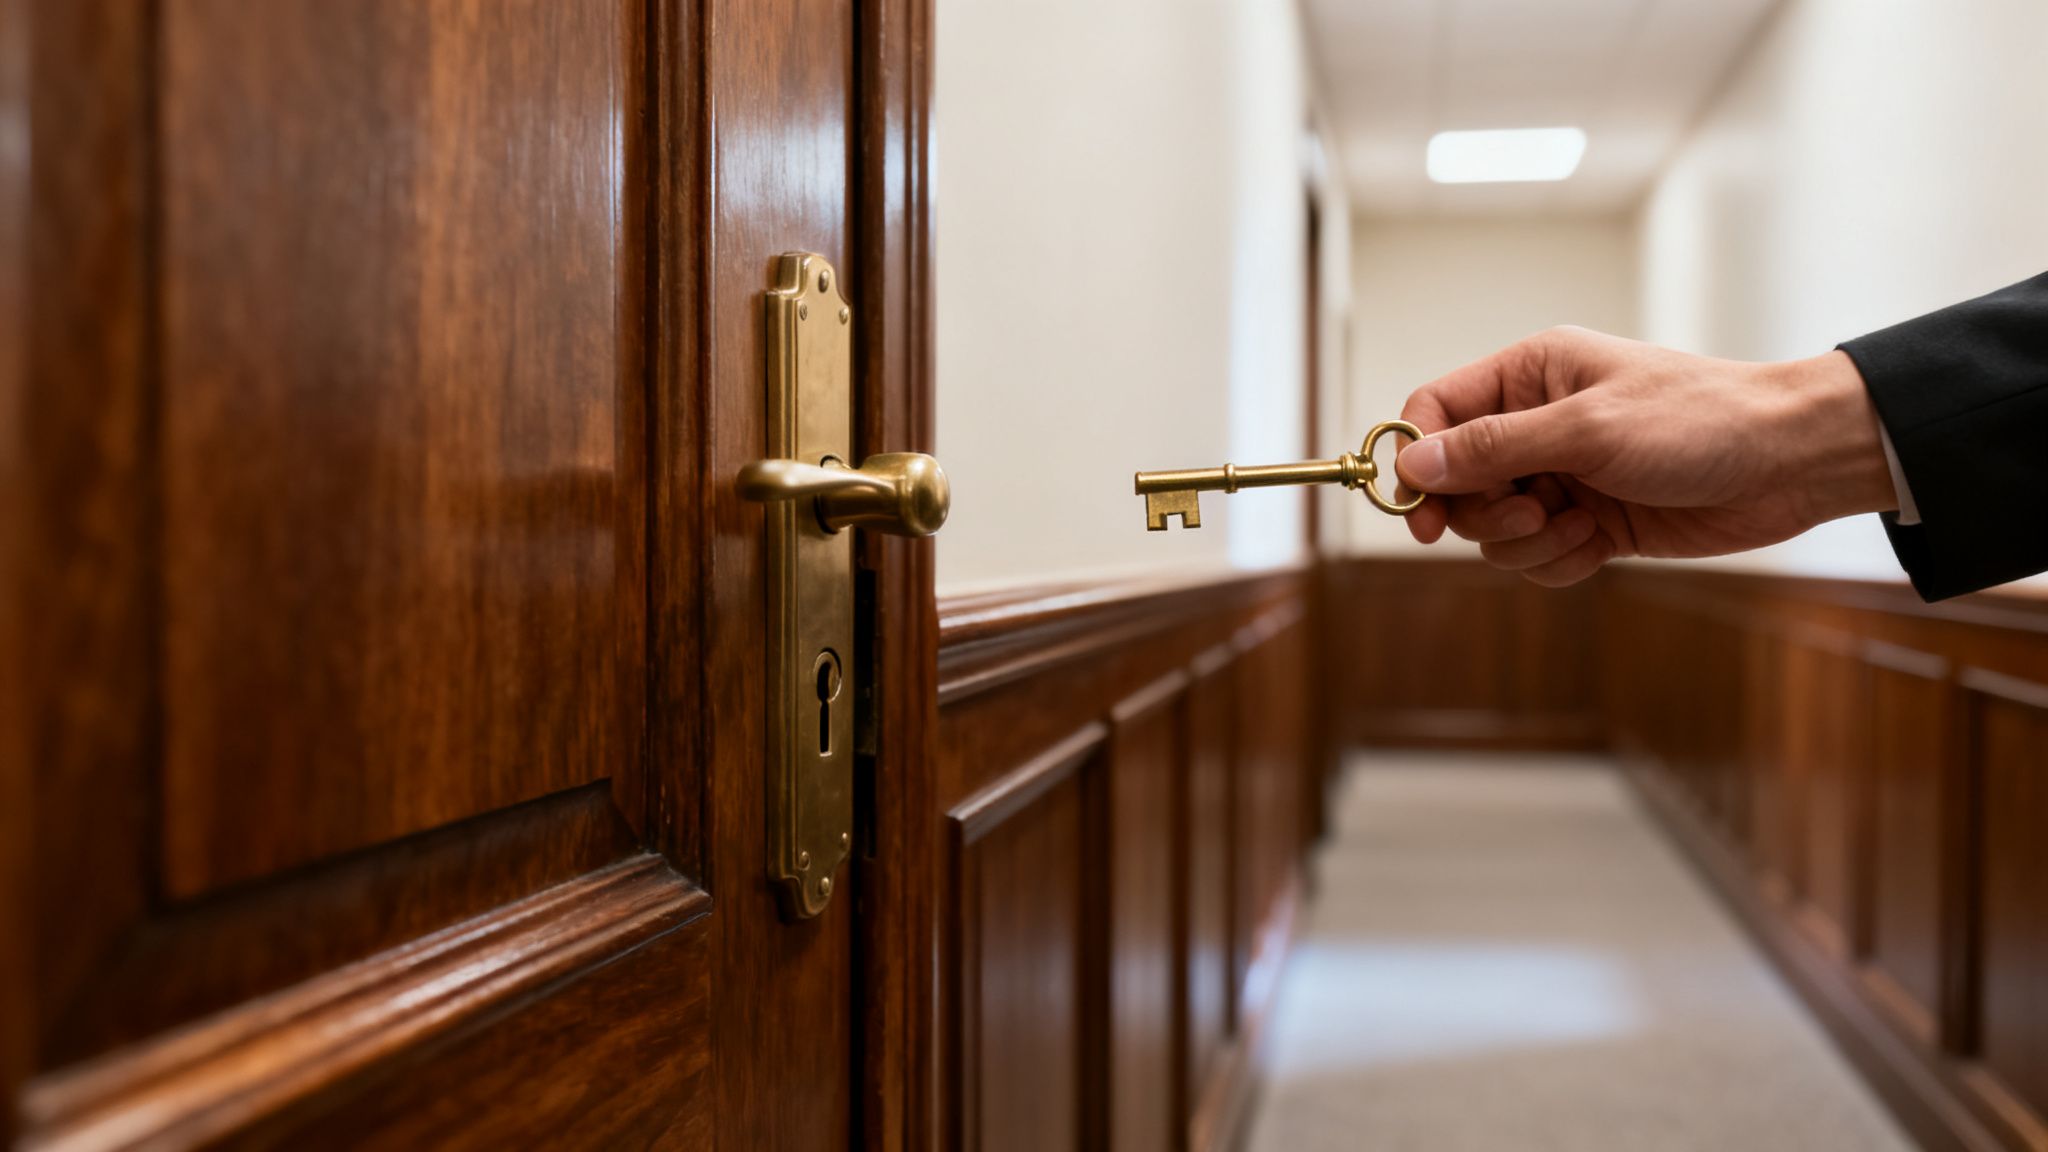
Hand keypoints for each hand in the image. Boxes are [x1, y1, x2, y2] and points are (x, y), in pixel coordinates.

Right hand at [1392, 327, 1897, 585]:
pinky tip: (1601, 544)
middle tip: (1530, 517)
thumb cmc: (1699, 422)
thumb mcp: (1587, 430)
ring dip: (1526, 543)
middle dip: (1484, 514)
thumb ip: (1493, 448)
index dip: (1418, 462)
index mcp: (1530, 375)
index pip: (1437, 412)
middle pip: (1457, 482)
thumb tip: (1414, 463)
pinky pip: (1536, 557)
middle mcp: (1538, 422)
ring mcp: (1563, 475)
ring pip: (1494, 529)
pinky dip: (1559, 561)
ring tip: (1579, 529)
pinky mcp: (1589, 521)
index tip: (1421, 512)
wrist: (1789, 463)